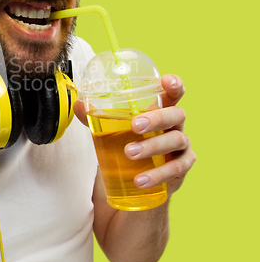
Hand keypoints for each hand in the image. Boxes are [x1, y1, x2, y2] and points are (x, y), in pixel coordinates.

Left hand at [74, 74, 195, 197]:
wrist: (135, 178)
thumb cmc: (127, 143)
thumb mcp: (112, 128)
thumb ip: (97, 116)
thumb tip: (79, 105)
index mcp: (161, 109)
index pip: (173, 93)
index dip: (174, 85)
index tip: (166, 82)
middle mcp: (175, 124)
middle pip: (175, 115)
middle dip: (156, 119)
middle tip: (135, 126)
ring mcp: (182, 145)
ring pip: (175, 141)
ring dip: (152, 146)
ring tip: (129, 153)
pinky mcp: (182, 167)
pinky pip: (175, 169)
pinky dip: (157, 174)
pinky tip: (140, 180)